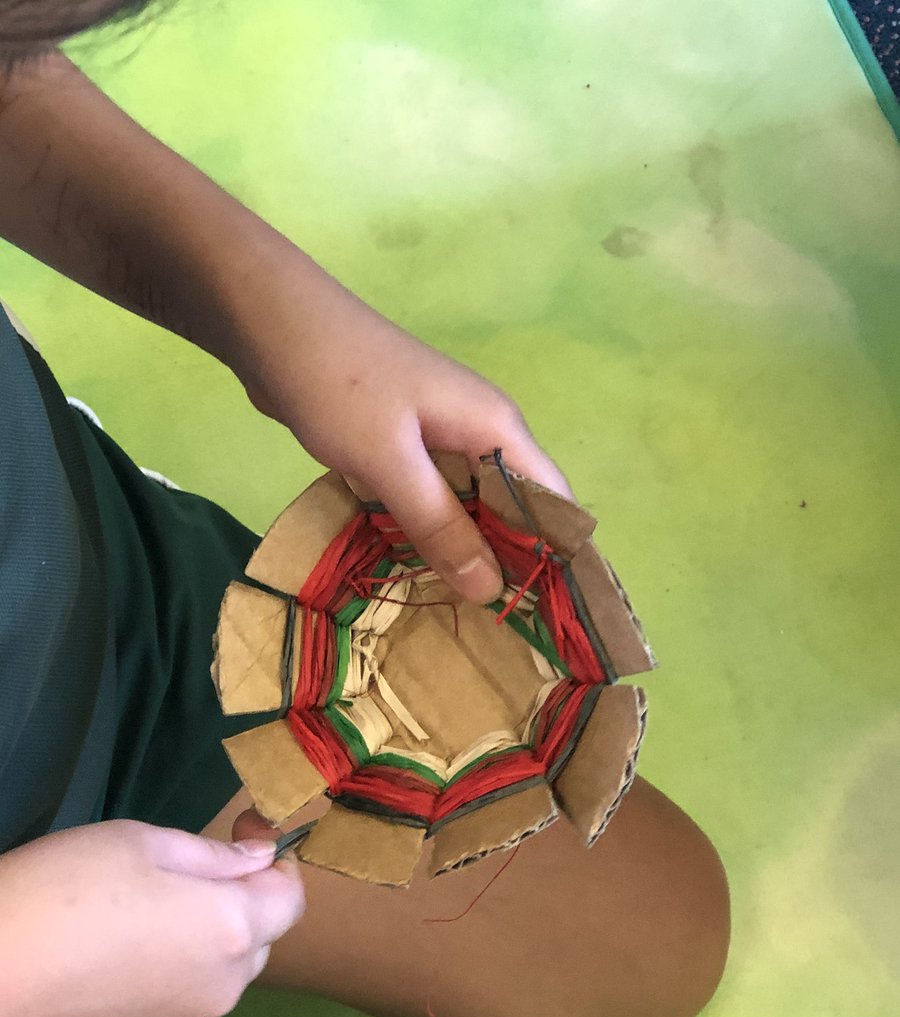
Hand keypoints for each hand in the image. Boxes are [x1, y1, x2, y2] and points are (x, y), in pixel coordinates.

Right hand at [0, 820, 304, 1016]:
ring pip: (214, 982)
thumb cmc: (60, 892)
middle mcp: (222, 990)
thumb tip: (259, 860)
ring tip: (134, 926)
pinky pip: (173, 1015)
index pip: (292, 899)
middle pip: (256, 942)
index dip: (275, 864)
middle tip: (177, 880)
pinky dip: (161, 989)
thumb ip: (212, 856)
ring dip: (198, 951)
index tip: (242, 838)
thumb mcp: (138, 843)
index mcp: (231, 929)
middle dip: (235, 907)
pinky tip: (108, 971)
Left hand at [229, 254, 572, 603]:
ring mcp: (440, 436)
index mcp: (496, 428)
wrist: (268, 322)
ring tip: (456, 617)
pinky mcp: (403, 444)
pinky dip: (425, 531)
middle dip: (506, 564)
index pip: (553, 501)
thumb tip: (493, 590)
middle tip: (493, 634)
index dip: (554, 558)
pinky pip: (429, 498)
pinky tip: (412, 573)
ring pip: (468, 506)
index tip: (540, 619)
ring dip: (462, 552)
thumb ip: (441, 525)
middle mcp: (480, 432)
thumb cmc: (337, 384)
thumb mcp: (390, 462)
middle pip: (514, 509)